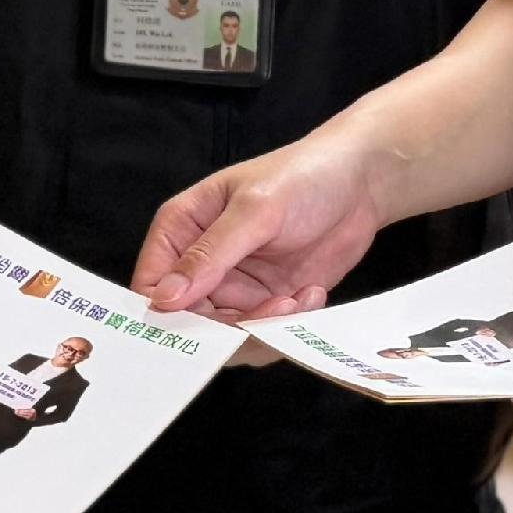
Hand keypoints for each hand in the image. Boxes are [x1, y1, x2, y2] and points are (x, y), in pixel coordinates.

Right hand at [131, 125, 401, 320]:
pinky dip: (287, 326)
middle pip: (189, 319)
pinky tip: (310, 294)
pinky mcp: (269, 301)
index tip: (199, 330)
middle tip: (266, 313)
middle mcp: (202, 263)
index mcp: (182, 229)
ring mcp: (236, 286)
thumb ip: (209, 255)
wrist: (360, 183)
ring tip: (295, 299)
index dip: (165, 313)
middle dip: (226, 328)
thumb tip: (164, 298)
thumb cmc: (301, 177)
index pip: (152, 283)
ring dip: (262, 328)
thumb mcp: (253, 211)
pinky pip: (264, 335)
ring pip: (228, 335)